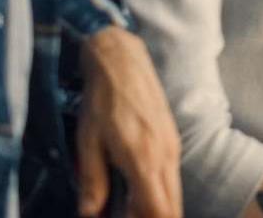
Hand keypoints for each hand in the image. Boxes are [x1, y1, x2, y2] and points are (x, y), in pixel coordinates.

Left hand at [78, 28, 180, 217]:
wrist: (121, 60)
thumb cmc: (102, 99)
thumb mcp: (88, 141)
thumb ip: (93, 181)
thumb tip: (90, 213)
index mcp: (144, 161)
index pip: (159, 211)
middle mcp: (165, 157)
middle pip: (172, 208)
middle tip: (128, 215)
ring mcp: (172, 147)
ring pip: (174, 193)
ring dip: (156, 206)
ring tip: (129, 206)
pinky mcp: (172, 139)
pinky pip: (171, 176)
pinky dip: (158, 190)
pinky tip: (136, 187)